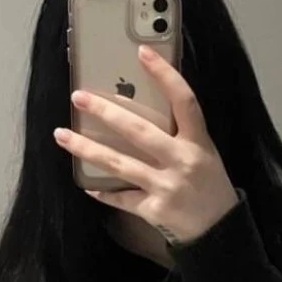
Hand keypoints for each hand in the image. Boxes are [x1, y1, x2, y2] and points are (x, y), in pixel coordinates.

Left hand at [53, 44, 237, 245]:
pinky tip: (87, 185)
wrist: (220, 230)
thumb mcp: (205, 153)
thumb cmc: (209, 184)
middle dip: (105, 112)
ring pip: (119, 163)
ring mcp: (166, 186)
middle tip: (79, 97)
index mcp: (198, 142)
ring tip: (62, 135)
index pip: (184, 100)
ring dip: (87, 149)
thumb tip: (139, 109)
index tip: (142, 51)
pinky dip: (103, 191)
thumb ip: (180, 134)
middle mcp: (182, 161)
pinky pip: (121, 197)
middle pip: (139, 130)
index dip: (164, 75)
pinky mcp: (154, 209)